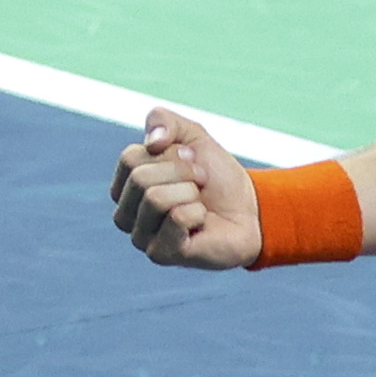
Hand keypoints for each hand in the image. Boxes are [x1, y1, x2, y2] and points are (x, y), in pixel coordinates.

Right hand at [110, 107, 262, 268]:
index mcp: (126, 186)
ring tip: (200, 203)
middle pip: (140, 178)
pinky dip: (197, 213)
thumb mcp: (192, 136)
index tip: (191, 162)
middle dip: (182, 173)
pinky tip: (201, 223)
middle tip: (200, 184)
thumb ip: (164, 122)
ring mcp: (141, 237)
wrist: (250, 210)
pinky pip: (176, 218)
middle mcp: (125, 214)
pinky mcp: (160, 254)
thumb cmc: (216, 178)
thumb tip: (153, 141)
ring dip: (190, 193)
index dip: (170, 154)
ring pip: (155, 198)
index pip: (130, 158)